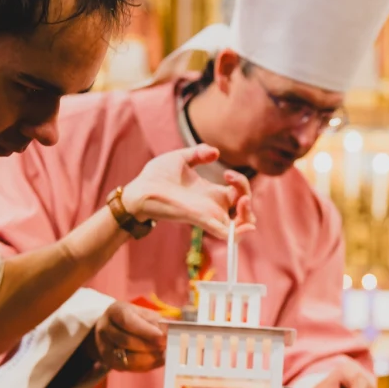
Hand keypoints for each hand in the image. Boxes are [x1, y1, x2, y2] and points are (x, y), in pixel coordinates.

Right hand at [93, 301, 164, 371]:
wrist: (113, 329)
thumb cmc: (135, 319)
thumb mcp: (145, 314)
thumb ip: (156, 323)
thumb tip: (169, 334)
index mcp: (114, 311)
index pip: (127, 322)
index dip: (145, 331)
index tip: (162, 337)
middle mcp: (105, 329)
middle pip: (126, 341)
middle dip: (149, 346)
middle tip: (166, 346)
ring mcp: (104, 347)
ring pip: (126, 358)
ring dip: (149, 358)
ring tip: (163, 353)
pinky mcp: (109, 362)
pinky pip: (129, 367)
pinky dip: (146, 365)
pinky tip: (157, 360)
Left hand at [123, 145, 254, 238]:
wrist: (139, 190)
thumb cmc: (155, 176)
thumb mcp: (181, 158)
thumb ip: (199, 153)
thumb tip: (216, 152)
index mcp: (210, 194)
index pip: (238, 194)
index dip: (241, 182)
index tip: (226, 171)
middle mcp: (211, 207)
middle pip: (243, 213)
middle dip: (249, 200)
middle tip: (234, 184)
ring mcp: (207, 216)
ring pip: (239, 227)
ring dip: (248, 216)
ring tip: (243, 201)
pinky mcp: (201, 221)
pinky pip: (225, 234)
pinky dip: (238, 234)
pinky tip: (246, 227)